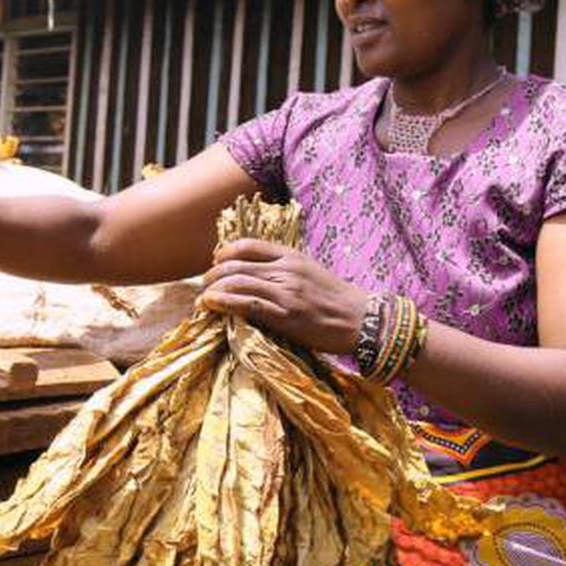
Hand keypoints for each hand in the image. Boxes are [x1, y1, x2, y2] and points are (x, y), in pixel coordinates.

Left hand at [199, 239, 369, 354]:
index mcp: (292, 256)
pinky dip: (224, 303)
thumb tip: (254, 274)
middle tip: (204, 285)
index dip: (224, 253)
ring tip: (202, 299)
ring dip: (213, 290)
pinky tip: (211, 305)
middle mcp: (286, 270)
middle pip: (236, 265)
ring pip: (237, 283)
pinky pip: (247, 304)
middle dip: (213, 275)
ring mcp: (286, 292)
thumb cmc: (336, 299)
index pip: (248, 245)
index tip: (216, 263)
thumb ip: (284, 269)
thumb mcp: (310, 272)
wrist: (362, 319)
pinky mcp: (286, 315)